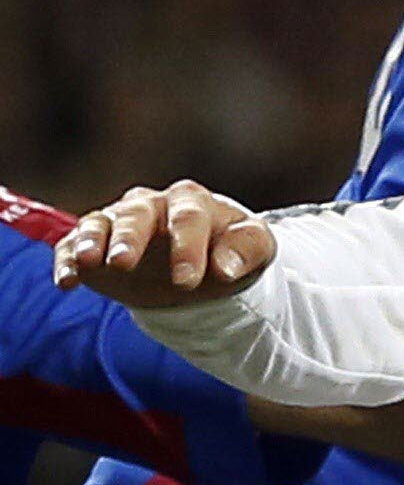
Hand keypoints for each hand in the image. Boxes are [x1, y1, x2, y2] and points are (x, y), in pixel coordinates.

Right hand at [51, 181, 274, 307]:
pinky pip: (73, 245)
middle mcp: (152, 205)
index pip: (188, 217)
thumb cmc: (230, 250)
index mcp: (192, 202)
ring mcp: (120, 223)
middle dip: (130, 237)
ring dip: (91, 241)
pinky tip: (67, 281)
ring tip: (85, 262)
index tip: (187, 280)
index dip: (187, 247)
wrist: (203, 265)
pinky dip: (67, 259)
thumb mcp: (255, 248)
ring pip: (101, 223)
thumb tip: (226, 268)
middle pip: (138, 214)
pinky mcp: (96, 246)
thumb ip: (247, 250)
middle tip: (123, 264)